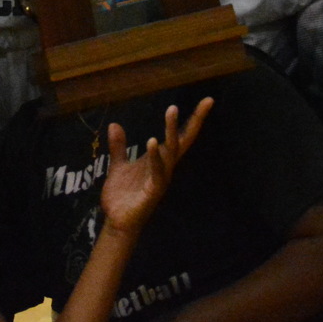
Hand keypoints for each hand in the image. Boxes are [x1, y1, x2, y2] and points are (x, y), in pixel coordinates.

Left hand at [99, 99, 210, 235]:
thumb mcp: (119, 165)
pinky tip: (153, 141)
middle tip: (207, 101)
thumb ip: (119, 147)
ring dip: (171, 131)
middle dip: (195, 121)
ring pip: (171, 151)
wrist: (116, 221)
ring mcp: (161, 178)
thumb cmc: (123, 195)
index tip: (207, 101)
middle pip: (183, 140)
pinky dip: (155, 156)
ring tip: (172, 109)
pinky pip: (157, 171)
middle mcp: (165, 167)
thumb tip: (115, 124)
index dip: (193, 119)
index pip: (179, 136)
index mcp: (159, 159)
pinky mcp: (153, 190)